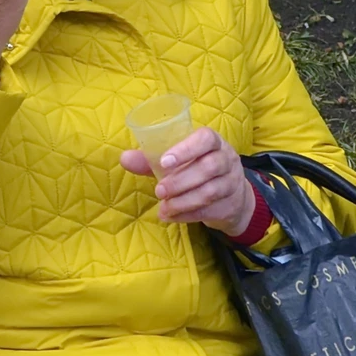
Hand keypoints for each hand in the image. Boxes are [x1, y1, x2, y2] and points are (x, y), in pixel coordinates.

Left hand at [121, 127, 256, 233]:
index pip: (205, 139)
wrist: (231, 195)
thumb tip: (124, 158)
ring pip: (210, 191)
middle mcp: (227, 159)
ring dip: (182, 201)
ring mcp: (232, 182)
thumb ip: (151, 160)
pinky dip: (187, 215)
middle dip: (180, 181)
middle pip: (209, 167)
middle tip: (159, 191)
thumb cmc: (196, 169)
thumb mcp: (177, 161)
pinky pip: (209, 210)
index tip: (164, 162)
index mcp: (213, 142)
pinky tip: (170, 216)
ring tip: (163, 207)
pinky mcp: (230, 204)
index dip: (185, 150)